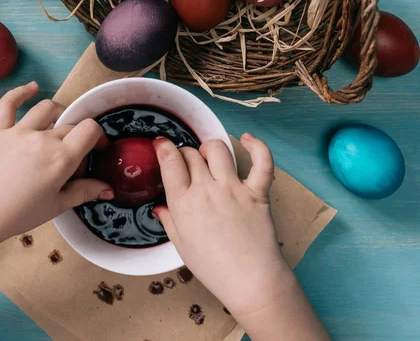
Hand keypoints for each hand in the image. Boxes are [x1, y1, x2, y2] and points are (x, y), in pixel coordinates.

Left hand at [0, 82, 113, 248]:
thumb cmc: (20, 214)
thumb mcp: (58, 206)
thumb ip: (85, 192)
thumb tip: (109, 189)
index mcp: (62, 157)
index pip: (89, 129)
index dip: (98, 136)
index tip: (97, 148)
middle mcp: (43, 139)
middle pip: (69, 124)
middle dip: (78, 135)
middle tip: (74, 153)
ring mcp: (19, 132)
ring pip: (46, 109)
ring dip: (58, 113)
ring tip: (59, 124)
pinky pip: (8, 104)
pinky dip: (21, 92)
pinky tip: (32, 88)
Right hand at [152, 134, 291, 317]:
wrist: (249, 281)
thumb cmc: (214, 268)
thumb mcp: (181, 246)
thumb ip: (169, 222)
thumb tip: (159, 208)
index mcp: (183, 204)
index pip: (170, 162)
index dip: (164, 148)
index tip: (162, 144)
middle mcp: (206, 190)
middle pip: (191, 154)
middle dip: (185, 153)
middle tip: (186, 161)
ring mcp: (233, 189)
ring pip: (218, 149)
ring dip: (209, 148)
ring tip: (209, 156)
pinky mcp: (257, 192)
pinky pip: (261, 161)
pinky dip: (256, 145)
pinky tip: (247, 139)